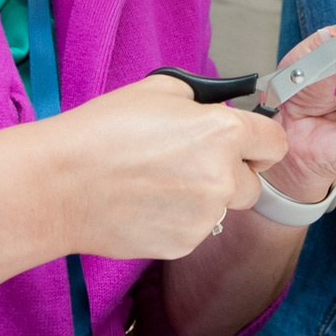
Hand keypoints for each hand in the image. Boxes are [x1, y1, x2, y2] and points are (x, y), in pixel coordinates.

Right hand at [44, 75, 285, 259]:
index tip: (249, 145)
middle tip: (191, 163)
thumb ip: (201, 102)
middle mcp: (222, 178)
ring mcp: (204, 217)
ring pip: (222, 209)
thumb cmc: (101, 133)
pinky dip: (179, 220)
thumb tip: (217, 112)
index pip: (275, 144)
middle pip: (254, 183)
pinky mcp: (183, 244)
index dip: (260, 142)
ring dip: (203, 198)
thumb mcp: (159, 91)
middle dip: (232, 173)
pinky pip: (195, 230)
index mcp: (223, 133)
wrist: (60, 183)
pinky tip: (146, 204)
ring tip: (157, 183)